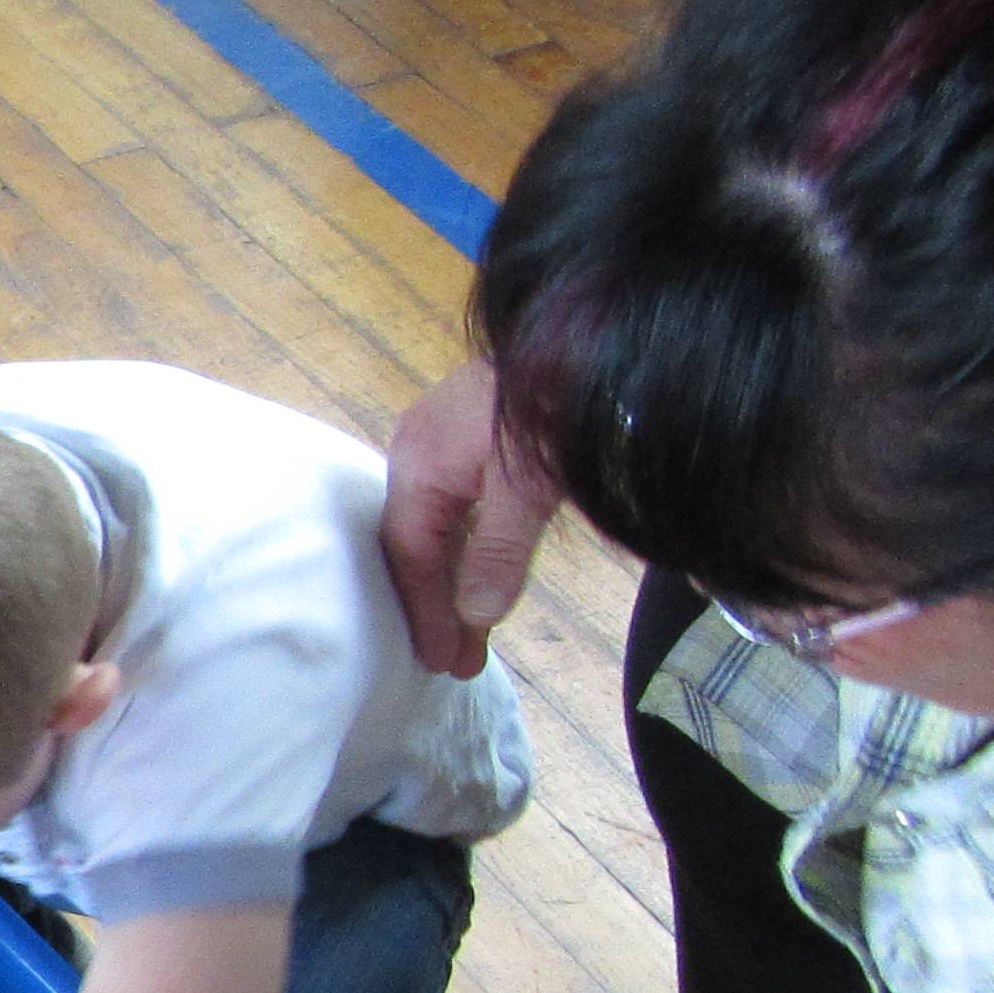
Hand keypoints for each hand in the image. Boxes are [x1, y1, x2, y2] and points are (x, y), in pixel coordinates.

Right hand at [380, 356, 556, 679]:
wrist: (583, 329)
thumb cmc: (547, 404)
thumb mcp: (527, 485)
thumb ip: (498, 551)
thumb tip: (474, 617)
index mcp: (417, 463)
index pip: (410, 553)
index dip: (426, 611)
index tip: (444, 661)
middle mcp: (417, 451)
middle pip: (417, 543)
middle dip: (437, 605)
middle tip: (458, 663)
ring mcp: (443, 441)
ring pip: (439, 526)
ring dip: (455, 579)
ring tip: (473, 633)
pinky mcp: (473, 436)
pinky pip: (457, 507)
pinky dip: (468, 547)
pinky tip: (481, 573)